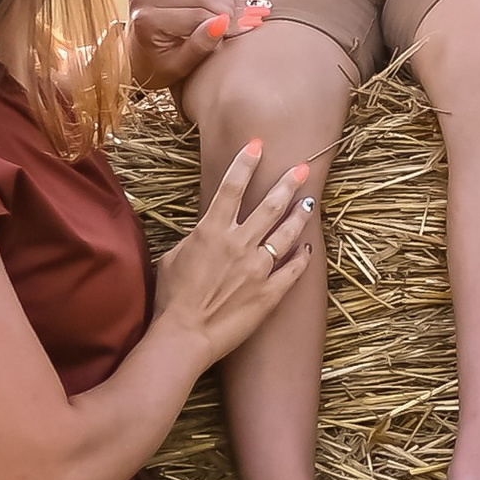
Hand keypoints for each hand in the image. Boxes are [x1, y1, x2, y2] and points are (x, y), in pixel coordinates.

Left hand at [126, 0, 268, 92]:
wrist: (133, 57)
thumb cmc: (155, 68)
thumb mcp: (178, 68)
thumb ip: (199, 46)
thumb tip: (223, 24)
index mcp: (146, 18)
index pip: (196, 14)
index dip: (227, 21)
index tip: (253, 26)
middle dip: (231, 7)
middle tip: (258, 14)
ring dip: (225, 0)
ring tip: (251, 9)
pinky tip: (231, 4)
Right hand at [151, 145, 313, 364]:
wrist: (184, 335)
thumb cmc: (170, 298)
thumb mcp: (173, 258)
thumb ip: (196, 240)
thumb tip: (206, 235)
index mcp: (212, 231)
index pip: (232, 187)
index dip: (245, 162)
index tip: (257, 144)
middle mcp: (239, 244)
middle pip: (269, 205)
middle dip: (287, 182)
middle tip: (302, 167)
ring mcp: (258, 268)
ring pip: (286, 234)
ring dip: (299, 215)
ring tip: (310, 201)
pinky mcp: (270, 293)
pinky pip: (293, 271)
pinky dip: (302, 258)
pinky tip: (306, 249)